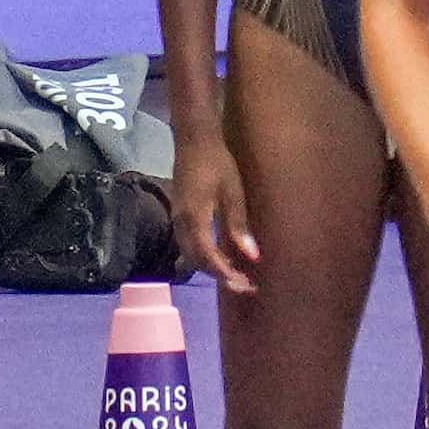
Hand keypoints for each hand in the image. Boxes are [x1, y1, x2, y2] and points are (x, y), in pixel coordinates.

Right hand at [167, 132, 257, 292]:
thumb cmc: (218, 163)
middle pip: (197, 261)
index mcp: (194, 219)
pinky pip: (189, 245)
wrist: (193, 142)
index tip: (244, 286)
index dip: (225, 274)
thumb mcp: (233, 192)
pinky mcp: (179, 217)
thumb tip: (252, 256)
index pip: (207, 257)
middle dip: (219, 276)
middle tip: (245, 286)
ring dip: (211, 268)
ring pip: (190, 255)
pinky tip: (221, 258)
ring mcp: (177, 221)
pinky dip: (204, 256)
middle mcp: (180, 225)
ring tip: (236, 276)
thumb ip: (239, 225)